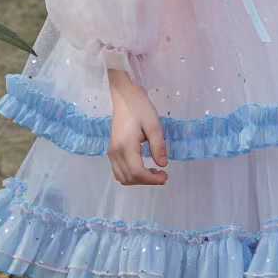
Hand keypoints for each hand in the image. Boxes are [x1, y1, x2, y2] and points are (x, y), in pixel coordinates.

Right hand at [107, 70, 168, 185]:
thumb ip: (158, 146)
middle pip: (129, 178)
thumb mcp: (154, 124)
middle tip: (163, 174)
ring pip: (122, 177)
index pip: (137, 172)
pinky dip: (131, 175)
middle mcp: (115, 152)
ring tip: (154, 172)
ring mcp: (111, 152)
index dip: (152, 179)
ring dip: (138, 180)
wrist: (124, 96)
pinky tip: (143, 168)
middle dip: (147, 181)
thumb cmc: (140, 107)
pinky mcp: (112, 150)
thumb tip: (163, 165)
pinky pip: (119, 171)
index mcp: (125, 146)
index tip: (166, 176)